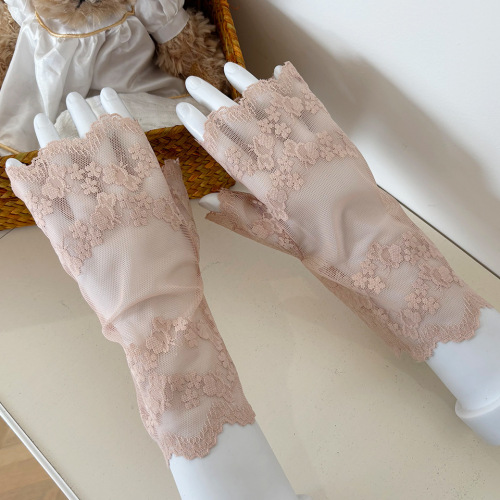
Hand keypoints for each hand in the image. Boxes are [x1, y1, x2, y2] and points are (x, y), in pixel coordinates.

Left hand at [6, 90, 253, 462]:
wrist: (156, 313)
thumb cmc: (178, 273)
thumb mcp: (186, 228)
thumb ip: (177, 191)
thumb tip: (170, 161)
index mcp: (152, 192)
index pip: (129, 141)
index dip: (115, 114)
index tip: (105, 97)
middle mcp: (119, 197)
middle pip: (93, 145)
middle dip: (80, 117)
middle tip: (71, 99)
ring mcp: (90, 218)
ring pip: (62, 168)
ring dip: (50, 141)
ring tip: (45, 123)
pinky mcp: (67, 242)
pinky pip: (41, 205)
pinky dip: (26, 183)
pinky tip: (16, 165)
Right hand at [175, 62, 490, 361]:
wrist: (365, 238)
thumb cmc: (318, 244)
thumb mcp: (274, 237)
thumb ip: (240, 216)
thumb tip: (210, 199)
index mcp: (267, 188)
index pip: (225, 150)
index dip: (201, 128)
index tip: (183, 111)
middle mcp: (285, 160)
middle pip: (243, 122)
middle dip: (213, 99)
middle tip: (193, 82)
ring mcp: (311, 144)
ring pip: (275, 106)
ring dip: (249, 84)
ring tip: (230, 69)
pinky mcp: (334, 135)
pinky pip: (310, 104)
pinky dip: (294, 85)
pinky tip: (279, 71)